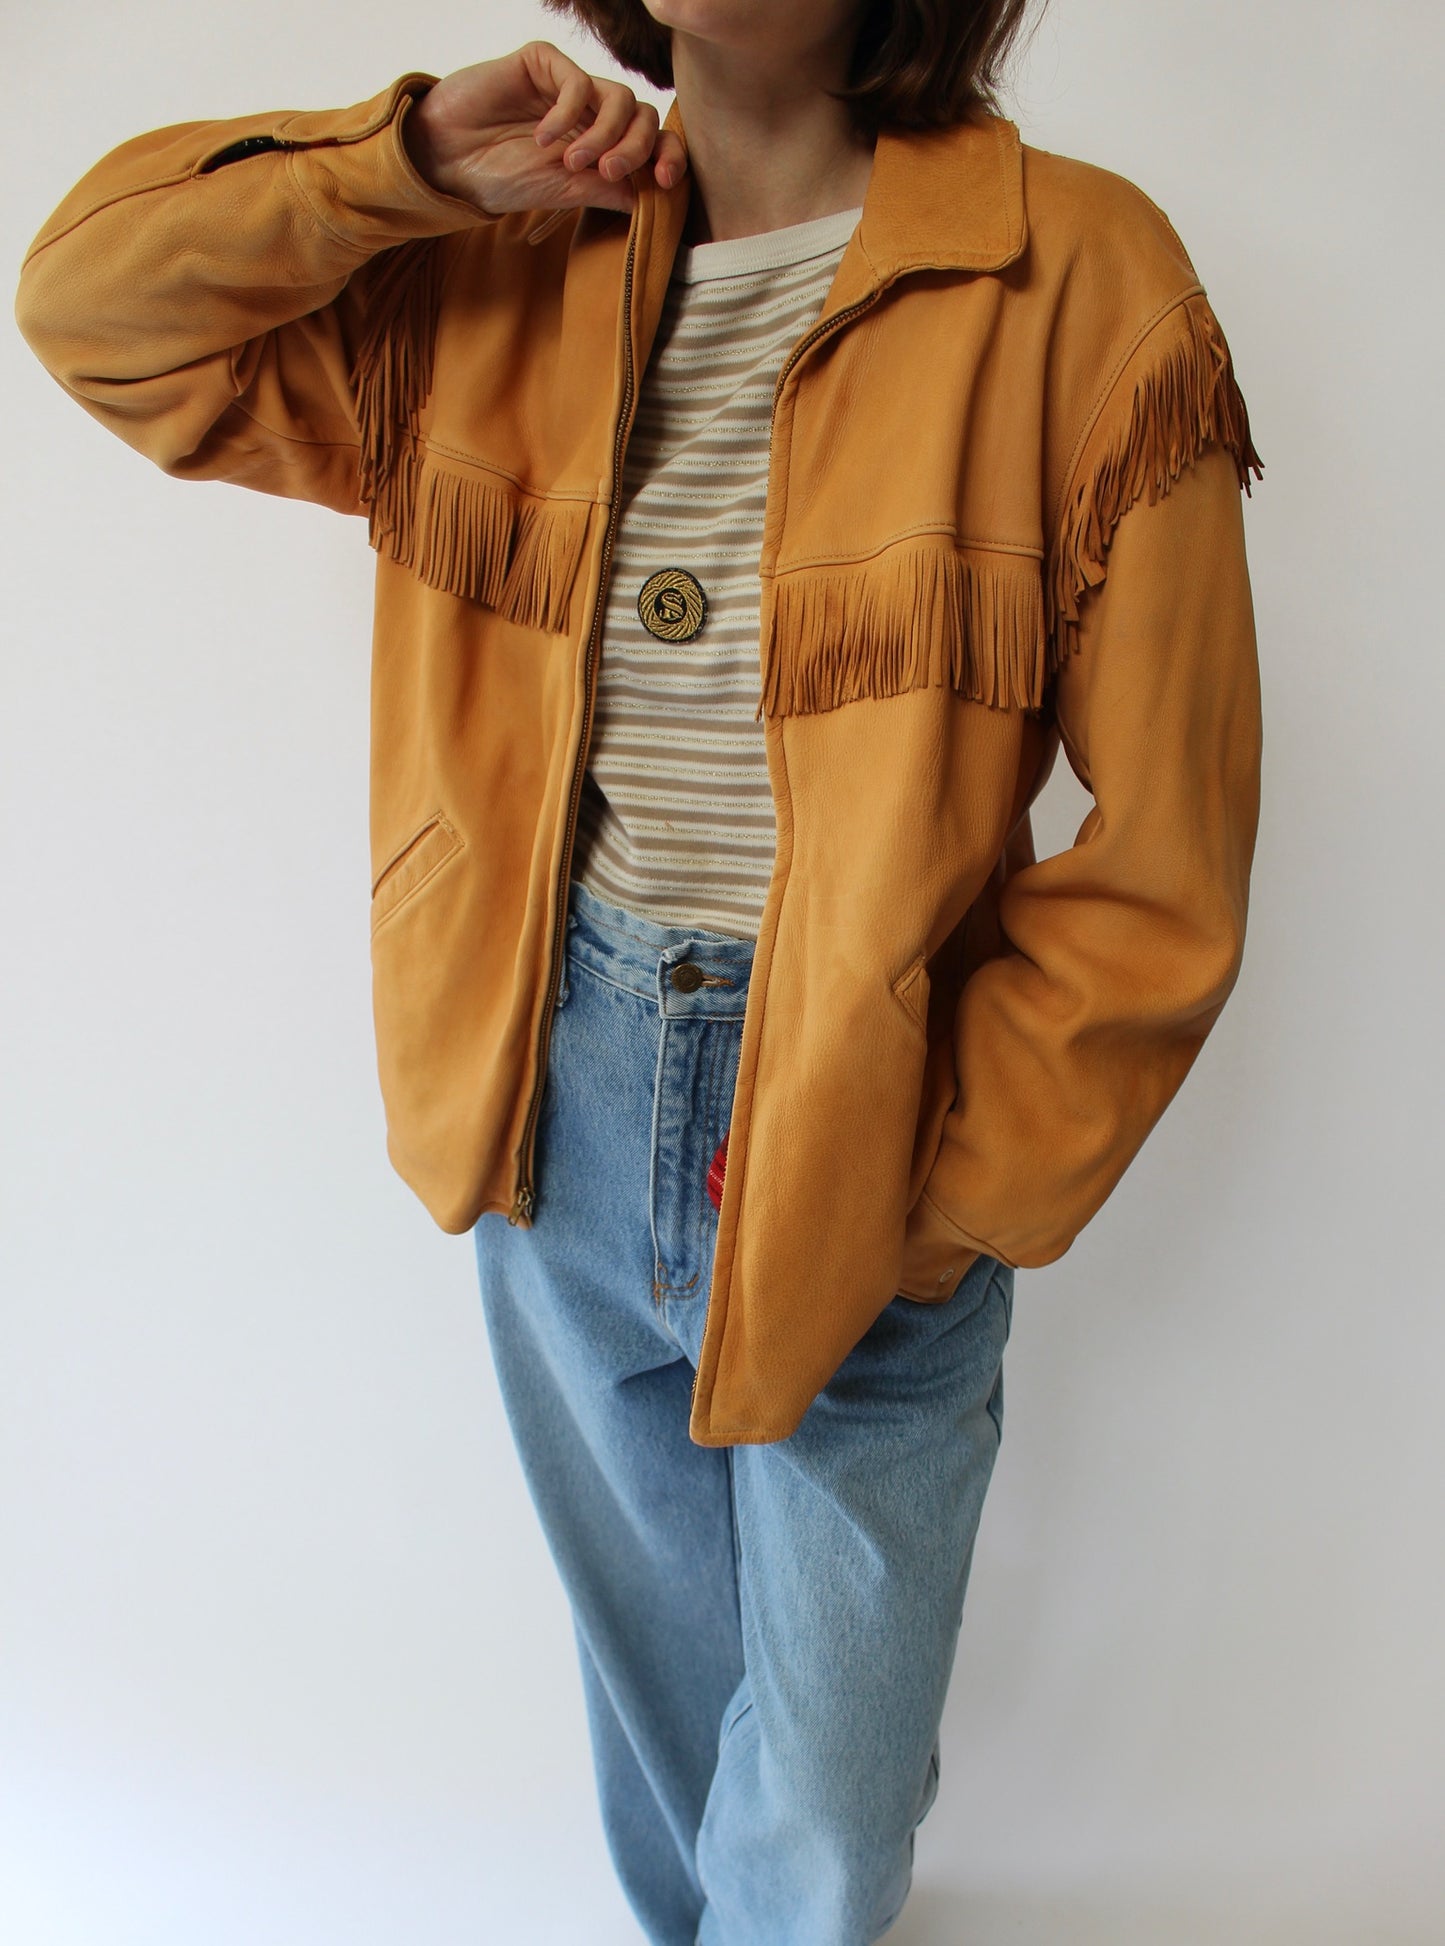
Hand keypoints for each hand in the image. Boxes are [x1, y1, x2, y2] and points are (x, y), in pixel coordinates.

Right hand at [401, 40, 687, 219]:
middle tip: (607, 172)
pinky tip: (543, 137)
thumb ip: (610, 191)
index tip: (665, 181)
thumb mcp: (565, 193)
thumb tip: (657, 197)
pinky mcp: (544, 64)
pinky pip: (577, 81)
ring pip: (619, 97)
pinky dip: (567, 114)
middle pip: (643, 117)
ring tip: (572, 161)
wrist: (447, 159)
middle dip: (635, 148)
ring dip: (604, 134)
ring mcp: (569, 86)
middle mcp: (592, 113)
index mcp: (603, 145)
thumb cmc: (502, 177)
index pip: (653, 142)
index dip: (669, 156)